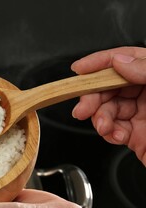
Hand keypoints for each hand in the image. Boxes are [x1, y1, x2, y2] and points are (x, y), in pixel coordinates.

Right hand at [71, 46, 145, 165]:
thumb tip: (121, 61)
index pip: (126, 59)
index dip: (100, 62)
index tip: (80, 69)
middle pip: (110, 86)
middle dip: (93, 97)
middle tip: (83, 108)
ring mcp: (142, 114)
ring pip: (107, 108)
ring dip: (99, 118)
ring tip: (104, 127)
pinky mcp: (136, 134)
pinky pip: (113, 129)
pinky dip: (108, 132)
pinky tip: (115, 136)